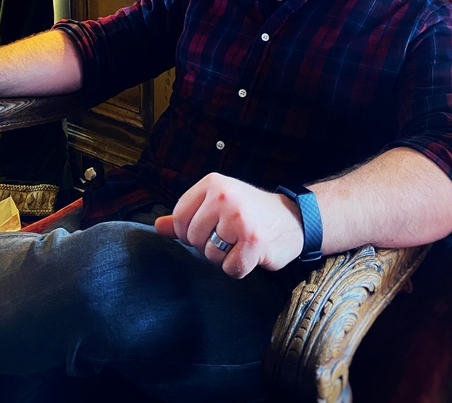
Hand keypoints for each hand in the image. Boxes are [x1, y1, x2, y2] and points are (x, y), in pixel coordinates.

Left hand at [154, 172, 303, 278]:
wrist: (293, 218)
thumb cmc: (250, 212)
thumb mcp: (217, 204)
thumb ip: (187, 215)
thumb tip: (158, 226)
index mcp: (212, 183)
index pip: (180, 218)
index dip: (189, 232)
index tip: (209, 229)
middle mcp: (224, 197)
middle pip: (193, 239)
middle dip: (209, 245)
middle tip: (230, 236)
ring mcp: (238, 218)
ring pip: (210, 256)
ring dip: (225, 257)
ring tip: (241, 242)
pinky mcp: (253, 241)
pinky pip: (230, 269)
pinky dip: (240, 268)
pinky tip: (251, 253)